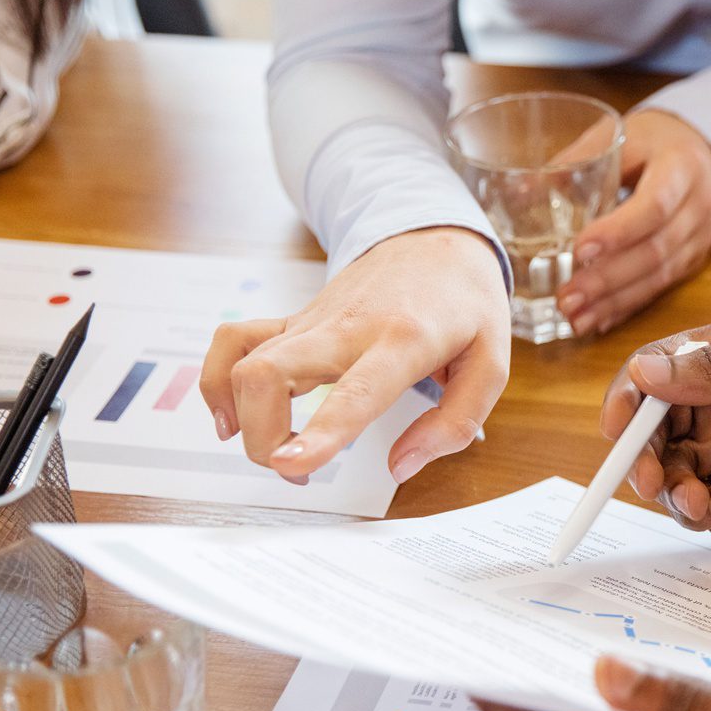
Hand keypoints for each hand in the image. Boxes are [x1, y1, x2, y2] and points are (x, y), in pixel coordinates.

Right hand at [201, 227, 509, 483]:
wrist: (435, 239)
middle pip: (267, 373)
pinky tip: (233, 413)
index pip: (352, 392)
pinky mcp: (293, 321)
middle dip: (261, 436)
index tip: (290, 465)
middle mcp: (346, 328)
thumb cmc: (465, 303)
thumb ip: (455, 422)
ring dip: (240, 415)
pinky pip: (234, 342)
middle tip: (295, 471)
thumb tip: (401, 467)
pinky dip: (219, 380)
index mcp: (402, 340)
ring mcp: (311, 322)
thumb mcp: (491, 362)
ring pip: (242, 361)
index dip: (319, 431)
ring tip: (273, 450)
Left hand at [556, 110, 710, 336]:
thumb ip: (577, 160)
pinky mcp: (692, 261)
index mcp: (680, 167)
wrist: (704, 154)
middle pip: (655, 250)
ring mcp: (699, 238)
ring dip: (614, 302)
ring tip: (574, 318)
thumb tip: (520, 191)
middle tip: (567, 297)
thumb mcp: (620, 135)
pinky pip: (660, 289)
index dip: (618, 231)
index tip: (579, 250)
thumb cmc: (653, 142)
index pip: (654, 206)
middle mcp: (697, 207)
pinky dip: (627, 307)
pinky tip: (598, 320)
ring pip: (659, 277)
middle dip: (608, 279)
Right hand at [601, 319, 710, 543]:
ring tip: (704, 502)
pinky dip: (701, 513)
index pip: (655, 370)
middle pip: (651, 428)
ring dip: (671, 491)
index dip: (627, 398)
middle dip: (642, 456)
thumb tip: (649, 370)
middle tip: (653, 480)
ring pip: (669, 473)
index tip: (619, 428)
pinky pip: (699, 508)